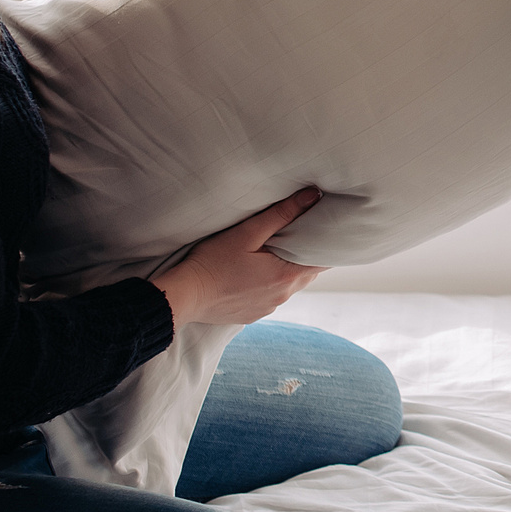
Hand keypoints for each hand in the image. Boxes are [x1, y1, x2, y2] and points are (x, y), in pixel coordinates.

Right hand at [151, 189, 323, 327]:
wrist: (183, 297)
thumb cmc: (212, 262)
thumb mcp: (247, 232)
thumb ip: (282, 214)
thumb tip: (313, 196)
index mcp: (286, 276)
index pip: (323, 261)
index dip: (327, 245)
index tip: (327, 230)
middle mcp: (282, 296)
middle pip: (307, 273)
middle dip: (306, 255)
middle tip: (301, 234)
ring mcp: (268, 308)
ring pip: (288, 285)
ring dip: (286, 270)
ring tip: (275, 252)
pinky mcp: (253, 315)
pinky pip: (271, 296)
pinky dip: (269, 284)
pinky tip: (254, 273)